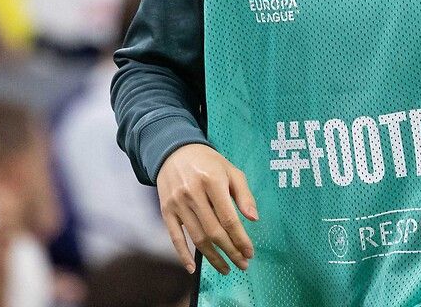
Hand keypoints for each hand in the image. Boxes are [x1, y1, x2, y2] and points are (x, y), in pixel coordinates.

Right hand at [157, 144, 258, 274]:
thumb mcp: (231, 170)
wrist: (174, 151)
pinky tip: (193, 269)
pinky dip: (183, 255)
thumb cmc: (208, 163)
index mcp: (212, 181)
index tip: (250, 252)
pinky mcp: (166, 210)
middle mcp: (193, 192)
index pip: (228, 218)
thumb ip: (244, 194)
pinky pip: (175, 237)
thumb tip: (254, 219)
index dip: (240, 238)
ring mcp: (177, 203)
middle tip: (243, 265)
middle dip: (230, 251)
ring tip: (226, 268)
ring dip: (213, 257)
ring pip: (197, 237)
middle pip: (214, 231)